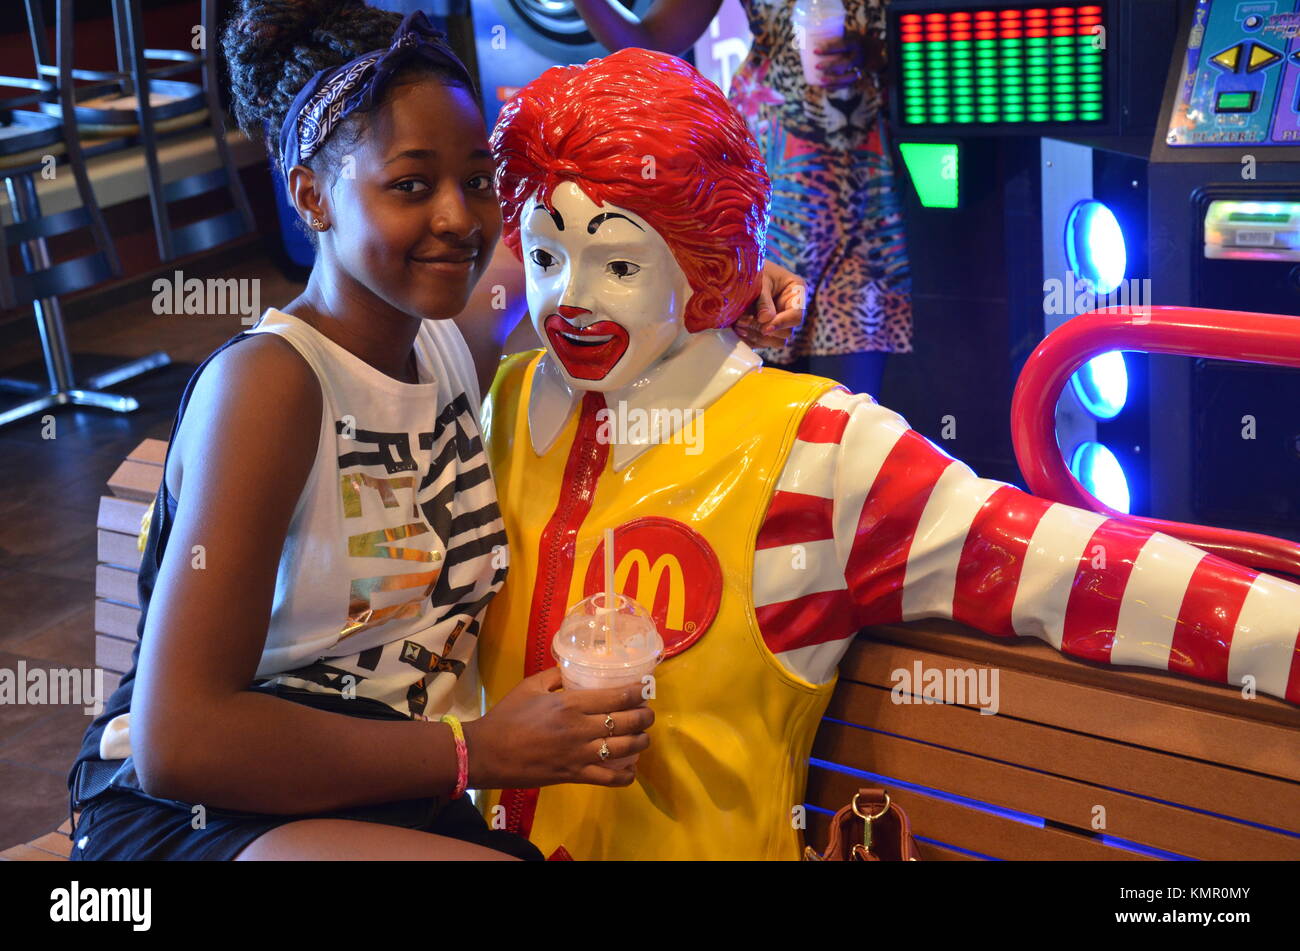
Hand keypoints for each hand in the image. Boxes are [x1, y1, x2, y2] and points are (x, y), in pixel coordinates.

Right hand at [462, 667, 653, 789]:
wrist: (486, 752)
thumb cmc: (507, 716)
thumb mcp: (530, 686)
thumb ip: (556, 676)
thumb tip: (575, 669)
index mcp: (570, 704)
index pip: (617, 697)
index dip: (638, 693)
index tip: (644, 690)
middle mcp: (580, 729)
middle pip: (627, 722)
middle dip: (645, 717)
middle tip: (647, 713)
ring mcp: (579, 755)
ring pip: (624, 749)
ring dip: (641, 742)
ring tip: (643, 736)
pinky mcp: (574, 775)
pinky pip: (609, 779)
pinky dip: (626, 776)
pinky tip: (631, 769)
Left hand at [734, 259, 806, 348]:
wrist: (739, 269)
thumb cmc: (753, 269)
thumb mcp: (760, 281)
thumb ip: (763, 300)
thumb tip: (766, 321)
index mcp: (796, 292)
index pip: (796, 316)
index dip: (781, 323)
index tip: (764, 327)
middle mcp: (791, 309)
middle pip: (787, 332)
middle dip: (765, 330)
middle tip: (743, 322)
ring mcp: (780, 320)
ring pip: (776, 342)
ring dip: (758, 337)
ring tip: (738, 326)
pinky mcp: (767, 328)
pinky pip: (764, 343)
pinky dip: (751, 340)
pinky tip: (737, 330)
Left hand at [813, 31, 872, 88]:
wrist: (867, 50)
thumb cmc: (849, 40)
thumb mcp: (844, 34)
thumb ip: (831, 36)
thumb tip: (808, 36)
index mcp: (854, 42)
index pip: (843, 45)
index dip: (829, 48)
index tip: (815, 51)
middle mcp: (858, 56)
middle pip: (846, 63)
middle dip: (831, 66)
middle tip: (817, 66)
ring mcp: (858, 67)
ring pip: (849, 77)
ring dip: (835, 80)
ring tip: (821, 81)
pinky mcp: (856, 76)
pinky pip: (847, 84)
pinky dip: (836, 87)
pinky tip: (825, 87)